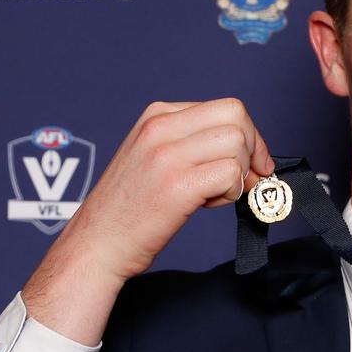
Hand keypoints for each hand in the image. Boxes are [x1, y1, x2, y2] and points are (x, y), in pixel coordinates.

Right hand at [21, 99, 273, 345]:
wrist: (97, 243)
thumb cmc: (129, 208)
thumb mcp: (154, 156)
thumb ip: (193, 143)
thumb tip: (248, 149)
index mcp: (158, 116)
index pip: (225, 108)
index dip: (250, 136)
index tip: (252, 162)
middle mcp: (160, 127)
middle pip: (236, 117)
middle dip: (254, 149)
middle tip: (248, 179)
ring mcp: (167, 155)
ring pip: (237, 144)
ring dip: (239, 173)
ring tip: (214, 194)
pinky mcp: (176, 186)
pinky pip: (230, 174)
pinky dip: (231, 192)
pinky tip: (207, 205)